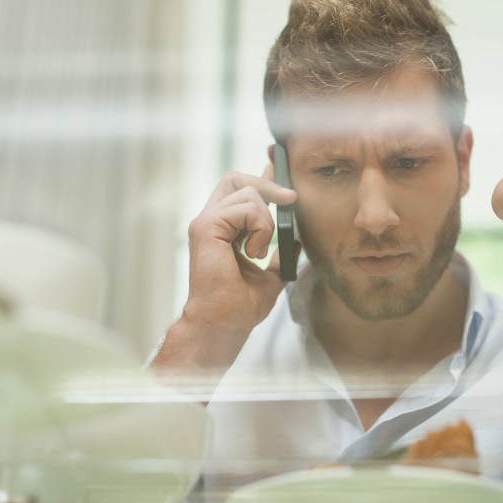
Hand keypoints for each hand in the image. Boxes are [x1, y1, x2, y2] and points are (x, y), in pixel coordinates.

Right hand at [183, 166, 297, 335]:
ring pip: (245, 191)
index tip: (282, 179)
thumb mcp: (270, 276)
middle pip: (235, 178)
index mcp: (222, 231)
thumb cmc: (240, 306)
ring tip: (260, 249)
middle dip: (266, 183)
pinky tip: (253, 252)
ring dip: (265, 218)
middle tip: (290, 200)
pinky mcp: (206, 228)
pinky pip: (244, 208)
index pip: (238, 190)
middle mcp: (211, 222)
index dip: (262, 179)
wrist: (224, 323)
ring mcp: (205, 223)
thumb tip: (296, 241)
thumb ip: (279, 256)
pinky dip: (259, 226)